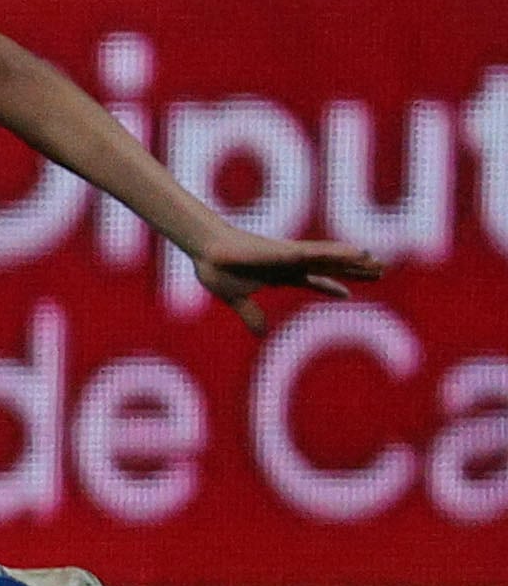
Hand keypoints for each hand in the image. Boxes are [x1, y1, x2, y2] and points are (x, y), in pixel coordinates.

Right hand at [184, 227, 384, 332]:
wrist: (205, 251)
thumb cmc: (215, 268)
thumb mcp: (235, 298)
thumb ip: (249, 314)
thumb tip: (261, 334)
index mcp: (278, 273)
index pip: (311, 280)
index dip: (330, 286)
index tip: (348, 294)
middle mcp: (290, 262)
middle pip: (330, 267)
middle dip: (354, 270)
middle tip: (380, 271)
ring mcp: (292, 255)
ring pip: (331, 258)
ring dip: (356, 261)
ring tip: (380, 263)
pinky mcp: (289, 252)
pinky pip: (322, 253)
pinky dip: (341, 253)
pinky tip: (359, 252)